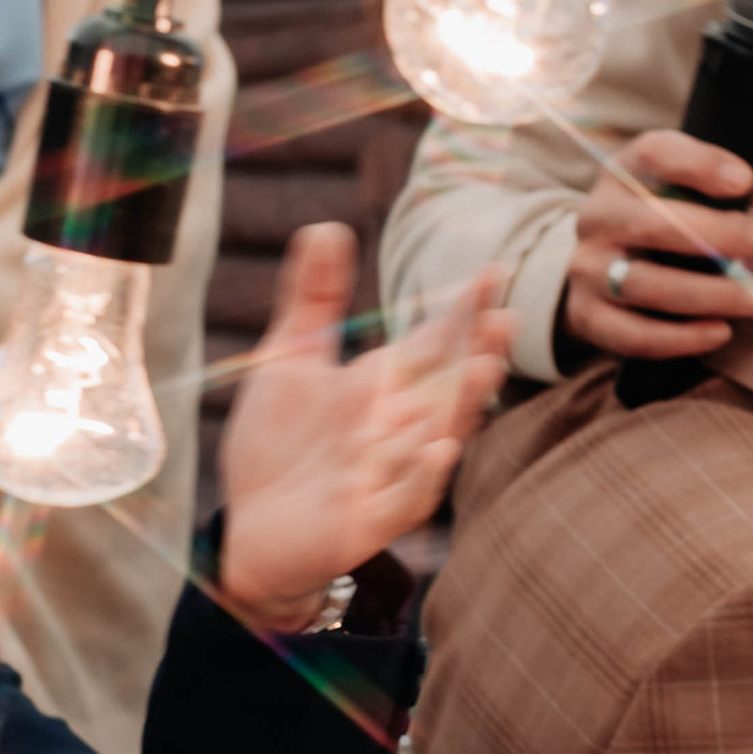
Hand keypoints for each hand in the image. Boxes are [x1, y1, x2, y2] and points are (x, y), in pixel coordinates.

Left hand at [220, 227, 508, 627]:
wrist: (249, 527)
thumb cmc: (280, 444)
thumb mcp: (289, 360)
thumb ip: (313, 298)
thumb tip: (326, 226)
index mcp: (387, 383)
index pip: (434, 340)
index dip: (462, 309)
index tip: (491, 272)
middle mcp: (400, 425)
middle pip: (446, 385)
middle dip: (476, 354)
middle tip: (503, 322)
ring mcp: (391, 472)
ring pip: (435, 436)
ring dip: (459, 408)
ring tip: (482, 373)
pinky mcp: (371, 520)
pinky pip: (406, 497)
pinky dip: (421, 476)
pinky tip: (438, 451)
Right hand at [561, 127, 752, 364]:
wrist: (607, 266)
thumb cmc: (670, 218)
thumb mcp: (694, 188)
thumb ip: (739, 175)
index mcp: (624, 172)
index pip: (654, 154)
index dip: (700, 165)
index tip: (744, 182)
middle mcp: (597, 216)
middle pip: (649, 223)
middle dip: (714, 234)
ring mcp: (587, 267)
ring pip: (643, 284)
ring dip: (706, 294)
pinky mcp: (588, 316)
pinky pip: (633, 334)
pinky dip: (680, 338)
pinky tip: (720, 332)